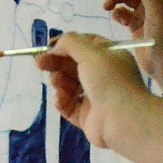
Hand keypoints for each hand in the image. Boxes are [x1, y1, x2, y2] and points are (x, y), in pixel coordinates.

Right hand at [36, 33, 150, 147]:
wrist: (123, 119)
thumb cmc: (110, 80)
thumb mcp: (92, 53)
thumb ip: (71, 43)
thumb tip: (56, 45)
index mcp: (110, 56)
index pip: (86, 44)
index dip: (67, 44)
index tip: (48, 46)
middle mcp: (104, 75)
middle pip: (74, 64)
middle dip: (56, 62)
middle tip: (39, 63)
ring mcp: (95, 96)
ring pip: (69, 84)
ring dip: (60, 81)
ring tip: (58, 82)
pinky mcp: (87, 116)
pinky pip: (69, 105)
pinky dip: (62, 101)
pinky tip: (61, 99)